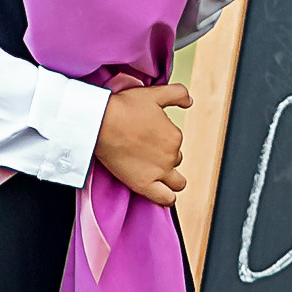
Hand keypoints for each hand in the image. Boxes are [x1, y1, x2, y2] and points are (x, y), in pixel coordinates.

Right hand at [95, 79, 188, 203]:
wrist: (101, 122)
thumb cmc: (124, 107)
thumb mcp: (155, 93)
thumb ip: (178, 94)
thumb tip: (189, 102)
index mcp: (174, 135)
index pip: (175, 143)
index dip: (162, 140)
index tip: (147, 136)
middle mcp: (170, 155)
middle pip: (174, 160)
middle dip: (164, 157)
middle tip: (145, 152)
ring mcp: (159, 172)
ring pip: (176, 182)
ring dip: (169, 178)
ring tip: (154, 173)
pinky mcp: (143, 184)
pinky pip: (166, 198)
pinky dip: (166, 198)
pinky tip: (160, 193)